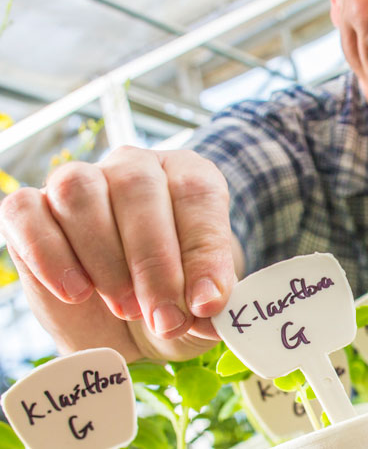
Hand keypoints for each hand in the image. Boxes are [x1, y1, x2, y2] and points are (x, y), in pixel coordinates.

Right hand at [0, 147, 239, 361]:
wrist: (126, 327)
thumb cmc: (173, 302)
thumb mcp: (202, 307)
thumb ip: (212, 300)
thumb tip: (212, 304)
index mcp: (189, 175)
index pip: (197, 192)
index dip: (203, 250)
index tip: (206, 303)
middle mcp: (135, 168)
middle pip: (138, 188)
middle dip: (155, 263)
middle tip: (165, 318)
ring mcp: (80, 182)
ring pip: (80, 191)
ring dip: (105, 257)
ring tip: (126, 308)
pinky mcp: (30, 211)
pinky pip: (26, 212)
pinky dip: (49, 255)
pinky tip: (77, 292)